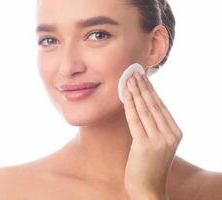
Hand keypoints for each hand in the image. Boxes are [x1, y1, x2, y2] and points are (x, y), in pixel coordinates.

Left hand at [123, 72, 182, 198]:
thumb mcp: (156, 145)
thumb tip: (142, 108)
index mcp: (175, 133)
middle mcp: (170, 135)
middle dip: (143, 86)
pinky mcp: (145, 145)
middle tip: (134, 72)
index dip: (151, 90)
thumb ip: (153, 128)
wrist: (148, 189)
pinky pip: (135, 120)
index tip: (143, 77)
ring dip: (135, 92)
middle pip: (154, 105)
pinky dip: (130, 105)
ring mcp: (159, 140)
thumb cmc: (148, 167)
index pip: (161, 106)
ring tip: (128, 78)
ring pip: (145, 110)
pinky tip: (125, 94)